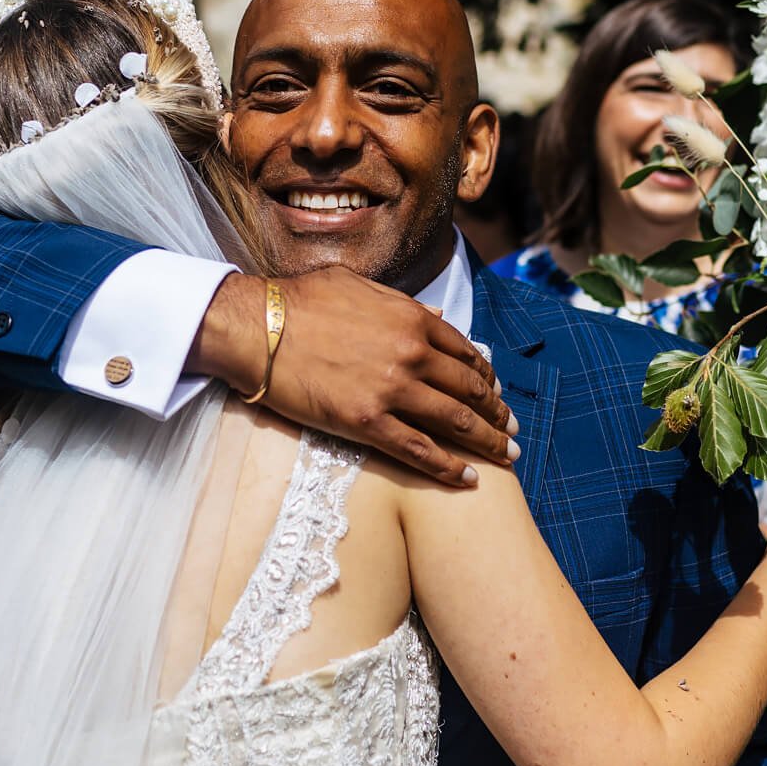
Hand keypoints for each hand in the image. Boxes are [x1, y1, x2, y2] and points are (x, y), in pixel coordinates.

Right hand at [187, 268, 516, 485]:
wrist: (257, 328)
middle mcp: (412, 355)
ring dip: (486, 442)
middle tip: (509, 429)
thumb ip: (402, 304)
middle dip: (496, 413)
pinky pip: (420, 452)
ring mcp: (392, 391)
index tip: (493, 392)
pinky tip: (468, 478)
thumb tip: (435, 315)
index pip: (467, 354)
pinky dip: (449, 467)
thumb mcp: (359, 286)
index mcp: (413, 320)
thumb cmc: (299, 301)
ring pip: (455, 423)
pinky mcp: (367, 424)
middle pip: (470, 390)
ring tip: (503, 455)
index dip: (486, 377)